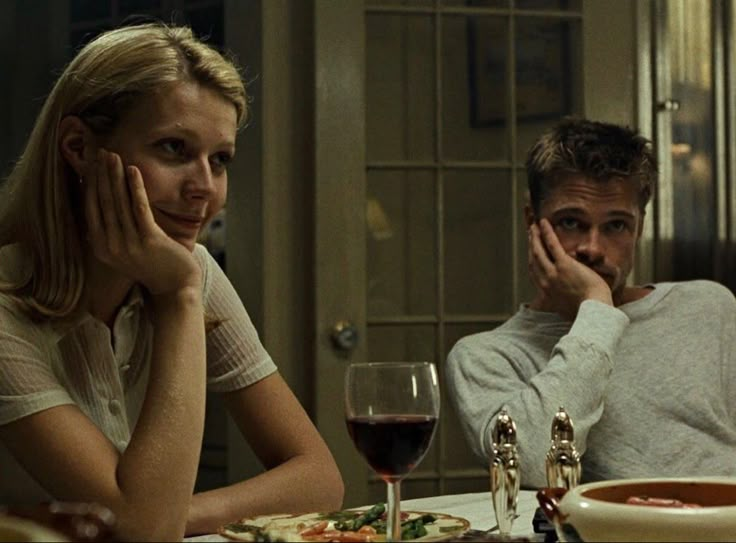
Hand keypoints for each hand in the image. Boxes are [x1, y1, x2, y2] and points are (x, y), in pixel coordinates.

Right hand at [83, 149, 201, 295]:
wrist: (175, 287)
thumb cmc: (153, 264)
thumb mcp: (125, 248)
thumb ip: (113, 230)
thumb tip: (103, 204)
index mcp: (101, 247)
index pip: (91, 209)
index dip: (91, 184)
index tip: (90, 164)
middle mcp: (110, 246)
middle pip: (103, 202)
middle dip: (101, 174)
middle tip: (100, 152)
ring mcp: (129, 244)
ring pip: (118, 202)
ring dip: (115, 176)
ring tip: (113, 155)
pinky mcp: (149, 240)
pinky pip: (139, 207)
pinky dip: (135, 187)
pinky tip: (133, 169)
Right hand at [528, 219, 611, 319]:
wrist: (593, 312)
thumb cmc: (586, 314)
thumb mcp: (569, 312)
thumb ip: (563, 305)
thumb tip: (565, 308)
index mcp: (547, 293)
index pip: (535, 273)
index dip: (532, 260)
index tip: (531, 252)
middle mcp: (545, 282)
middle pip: (534, 260)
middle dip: (531, 245)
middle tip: (531, 234)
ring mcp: (553, 273)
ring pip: (538, 251)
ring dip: (535, 237)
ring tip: (534, 227)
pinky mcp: (564, 265)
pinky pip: (552, 245)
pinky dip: (546, 232)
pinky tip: (544, 223)